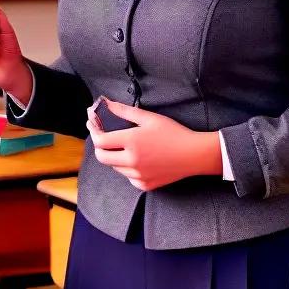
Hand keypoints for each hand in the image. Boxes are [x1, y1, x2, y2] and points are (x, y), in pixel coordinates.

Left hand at [85, 99, 220, 190]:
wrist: (195, 154)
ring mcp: (138, 176)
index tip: (93, 124)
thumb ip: (124, 111)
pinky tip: (138, 159)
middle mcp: (132, 161)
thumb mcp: (149, 118)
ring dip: (114, 156)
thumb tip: (105, 103)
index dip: (94, 131)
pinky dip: (127, 168)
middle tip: (104, 136)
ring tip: (125, 146)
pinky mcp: (145, 185)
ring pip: (115, 167)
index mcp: (131, 142)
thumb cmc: (173, 133)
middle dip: (100, 146)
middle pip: (101, 157)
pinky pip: (128, 177)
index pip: (100, 140)